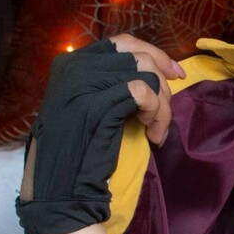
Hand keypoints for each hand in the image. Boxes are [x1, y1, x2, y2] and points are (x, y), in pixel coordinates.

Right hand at [16, 37, 186, 233]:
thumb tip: (151, 68)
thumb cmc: (75, 154)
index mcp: (71, 64)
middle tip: (165, 114)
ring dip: (162, 104)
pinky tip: (153, 136)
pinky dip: (158, 114)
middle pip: (138, 56)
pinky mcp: (97, 104)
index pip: (121, 43)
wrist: (58, 190)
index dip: (154, 55)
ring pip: (145, 74)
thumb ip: (106, 83)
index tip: (175, 75)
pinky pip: (144, 94)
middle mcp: (74, 66)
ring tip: (157, 131)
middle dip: (162, 83)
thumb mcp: (85, 106)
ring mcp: (84, 83)